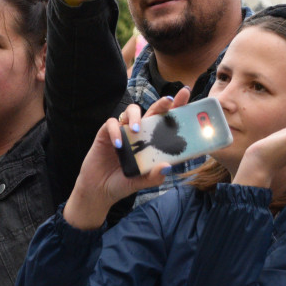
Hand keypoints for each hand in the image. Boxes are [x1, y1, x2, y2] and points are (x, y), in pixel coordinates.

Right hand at [63, 88, 190, 229]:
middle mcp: (138, 133)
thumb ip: (154, 176)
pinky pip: (111, 124)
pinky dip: (115, 131)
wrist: (100, 190)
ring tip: (137, 130)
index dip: (174, 108)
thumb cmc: (123, 182)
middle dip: (161, 103)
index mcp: (150, 141)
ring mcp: (122, 132)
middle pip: (151, 111)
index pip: (165, 121)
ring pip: (130, 111)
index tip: (185, 96)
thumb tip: (167, 166)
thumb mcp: (142, 182)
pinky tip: (118, 145)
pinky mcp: (106, 134)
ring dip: (136, 117)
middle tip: (169, 100)